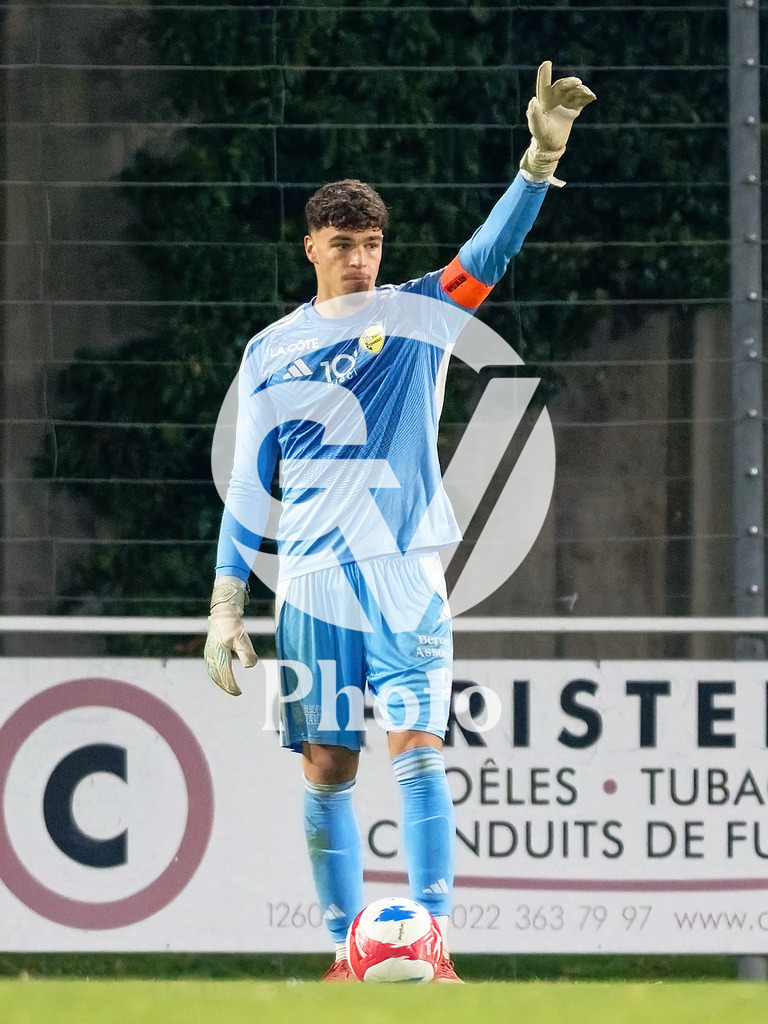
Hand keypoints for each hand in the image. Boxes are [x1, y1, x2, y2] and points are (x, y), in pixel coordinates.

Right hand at [204, 576, 257, 695]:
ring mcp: (209, 654)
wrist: (223, 613)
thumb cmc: (233, 626)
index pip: (225, 675)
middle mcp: (212, 656)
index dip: (232, 685)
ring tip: (229, 688)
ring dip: (221, 682)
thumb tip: (250, 666)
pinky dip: (217, 676)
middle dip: (226, 686)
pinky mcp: (209, 652)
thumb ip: (246, 653)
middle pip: (218, 676)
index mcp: (219, 654)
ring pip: (213, 673)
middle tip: (236, 693)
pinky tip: (221, 678)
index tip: (239, 692)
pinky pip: (212, 668)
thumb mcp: (242, 639)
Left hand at [520, 61, 595, 185]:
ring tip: (585, 92)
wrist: (551, 146)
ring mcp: (565, 103)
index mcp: (544, 100)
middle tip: (577, 83)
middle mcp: (555, 99)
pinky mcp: (573, 110)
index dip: (545, 74)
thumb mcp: (537, 127)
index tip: (547, 63)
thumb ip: (534, 114)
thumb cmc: (541, 136)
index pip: (544, 84)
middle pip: (562, 85)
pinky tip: (591, 97)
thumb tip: (533, 99)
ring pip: (573, 91)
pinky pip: (581, 100)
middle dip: (569, 82)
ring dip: (580, 89)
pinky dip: (586, 97)